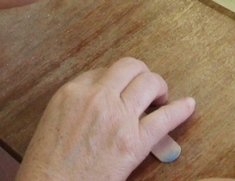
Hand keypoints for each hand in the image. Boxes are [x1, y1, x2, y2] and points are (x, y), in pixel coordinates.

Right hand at [16, 58, 195, 180]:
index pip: (103, 71)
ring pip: (148, 83)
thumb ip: (76, 104)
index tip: (119, 90)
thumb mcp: (52, 121)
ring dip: (158, 86)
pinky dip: (179, 110)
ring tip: (160, 96)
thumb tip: (98, 97)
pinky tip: (188, 105)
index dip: (114, 80)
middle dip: (140, 74)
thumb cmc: (46, 167)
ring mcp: (118, 118)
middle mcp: (97, 97)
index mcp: (72, 92)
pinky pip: (164, 119)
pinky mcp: (133, 143)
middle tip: (144, 87)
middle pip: (129, 67)